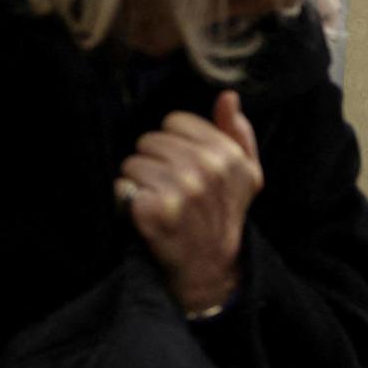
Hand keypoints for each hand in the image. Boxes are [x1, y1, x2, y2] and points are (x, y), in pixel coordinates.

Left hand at [118, 90, 263, 313]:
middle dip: (155, 163)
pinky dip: (126, 201)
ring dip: (140, 183)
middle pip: (151, 140)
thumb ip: (238, 134)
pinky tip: (144, 216)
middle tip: (171, 191)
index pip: (176, 122)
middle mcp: (207, 171)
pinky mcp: (154, 211)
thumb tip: (228, 96)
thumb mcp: (245, 176)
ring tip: (159, 204)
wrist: (210, 271)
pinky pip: (121, 186)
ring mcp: (180, 191)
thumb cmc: (223, 216)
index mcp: (228, 156)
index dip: (177, 145)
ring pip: (133, 162)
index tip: (187, 170)